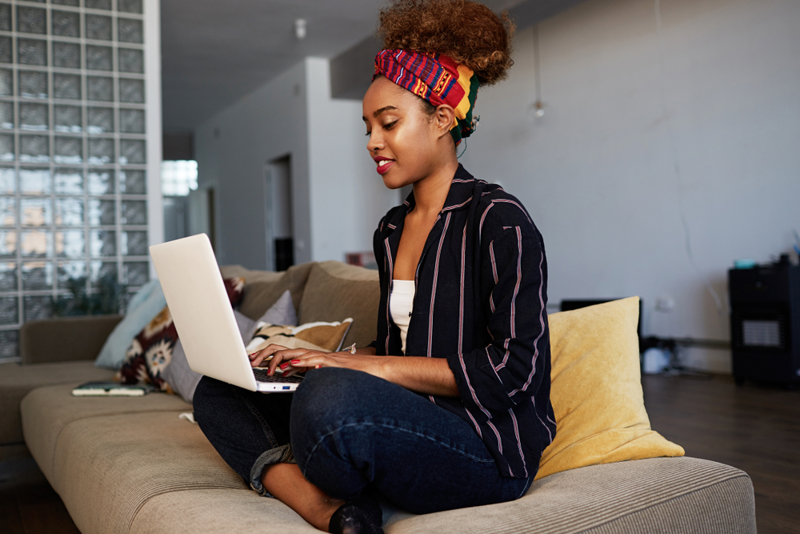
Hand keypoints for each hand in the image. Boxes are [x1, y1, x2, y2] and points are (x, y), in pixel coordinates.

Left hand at [250, 344, 384, 377]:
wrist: (379, 370)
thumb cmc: (355, 377)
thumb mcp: (328, 378)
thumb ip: (312, 377)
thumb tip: (294, 382)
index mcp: (313, 359)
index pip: (287, 354)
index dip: (269, 357)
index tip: (254, 362)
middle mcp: (316, 356)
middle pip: (286, 351)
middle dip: (267, 356)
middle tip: (251, 363)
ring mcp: (325, 358)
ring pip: (298, 354)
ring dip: (280, 360)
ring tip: (266, 367)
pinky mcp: (333, 363)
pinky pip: (315, 361)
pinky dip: (302, 364)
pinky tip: (291, 367)